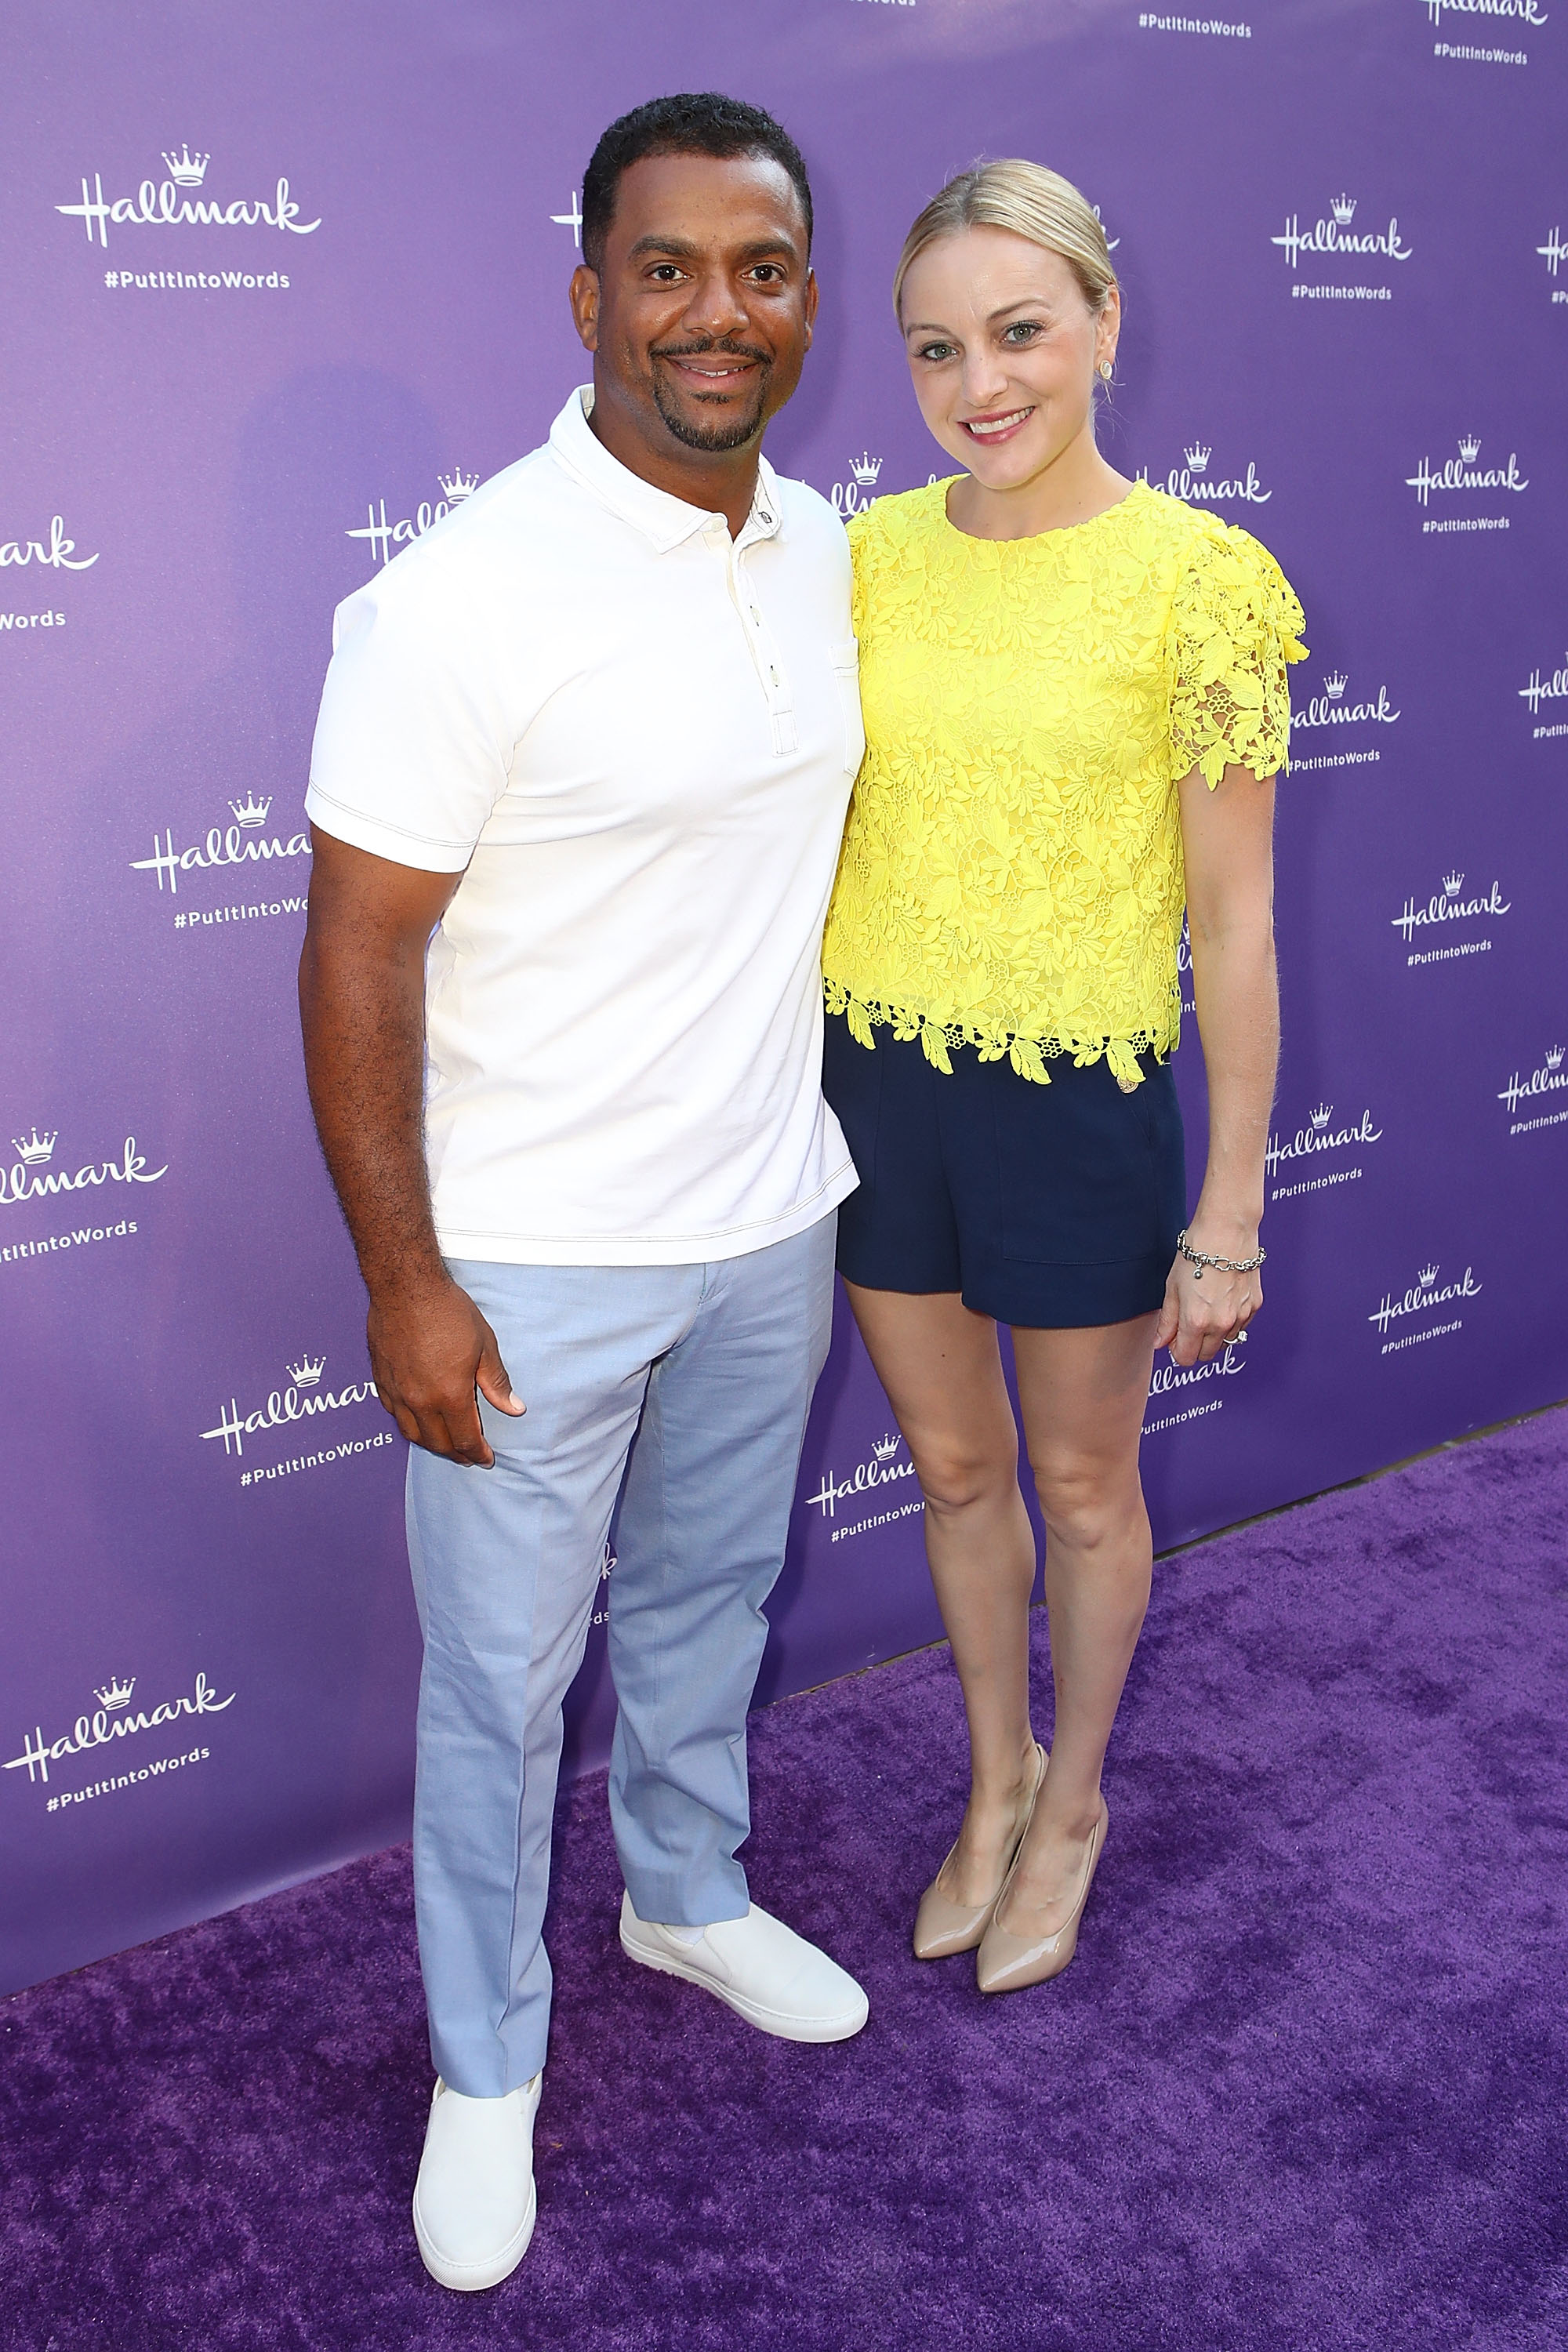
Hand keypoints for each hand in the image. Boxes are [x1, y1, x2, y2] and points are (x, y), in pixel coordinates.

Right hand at [366, 1272, 523, 1466]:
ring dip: (431, 1443)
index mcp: (449, 1395)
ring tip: (445, 1444)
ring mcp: (397, 1392)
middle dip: (456, 1454)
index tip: (486, 1459)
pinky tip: (418, 1419)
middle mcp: (420, 1400)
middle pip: (438, 1443)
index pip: (465, 1439)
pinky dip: (409, 1424)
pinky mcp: (381, 1380)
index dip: (478, 1453)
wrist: (405, 1287)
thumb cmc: (447, 1311)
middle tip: (469, 1456)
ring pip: (412, 1433)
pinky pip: (394, 1414)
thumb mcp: (484, 1345)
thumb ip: (496, 1382)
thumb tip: (513, 1407)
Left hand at [1154, 1249, 1260, 1367]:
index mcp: (1196, 1321)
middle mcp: (1221, 1323)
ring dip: (1213, 1336)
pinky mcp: (1255, 1306)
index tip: (1174, 1340)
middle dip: (1194, 1346)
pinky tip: (1221, 1302)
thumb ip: (1168, 1320)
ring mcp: (1241, 1316)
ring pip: (1225, 1342)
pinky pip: (1241, 1327)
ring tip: (1205, 1309)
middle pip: (1206, 1355)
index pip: (1186, 1357)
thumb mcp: (1172, 1287)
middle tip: (1187, 1326)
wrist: (1227, 1229)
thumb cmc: (1197, 1251)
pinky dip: (1230, 1322)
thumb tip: (1160, 1342)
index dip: (1177, 1351)